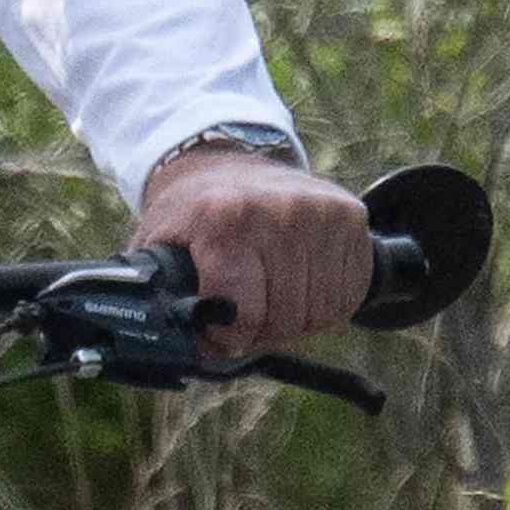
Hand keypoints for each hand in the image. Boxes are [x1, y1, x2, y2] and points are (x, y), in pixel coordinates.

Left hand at [137, 143, 376, 361]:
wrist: (227, 161)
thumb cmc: (192, 212)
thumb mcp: (158, 245)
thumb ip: (158, 296)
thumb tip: (170, 348)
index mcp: (226, 218)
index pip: (244, 312)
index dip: (229, 336)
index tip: (218, 335)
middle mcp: (282, 211)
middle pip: (286, 317)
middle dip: (261, 335)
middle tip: (244, 328)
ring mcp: (324, 213)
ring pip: (322, 311)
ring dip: (296, 326)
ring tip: (269, 311)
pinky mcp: (352, 217)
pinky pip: (349, 293)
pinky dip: (325, 309)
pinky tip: (299, 295)